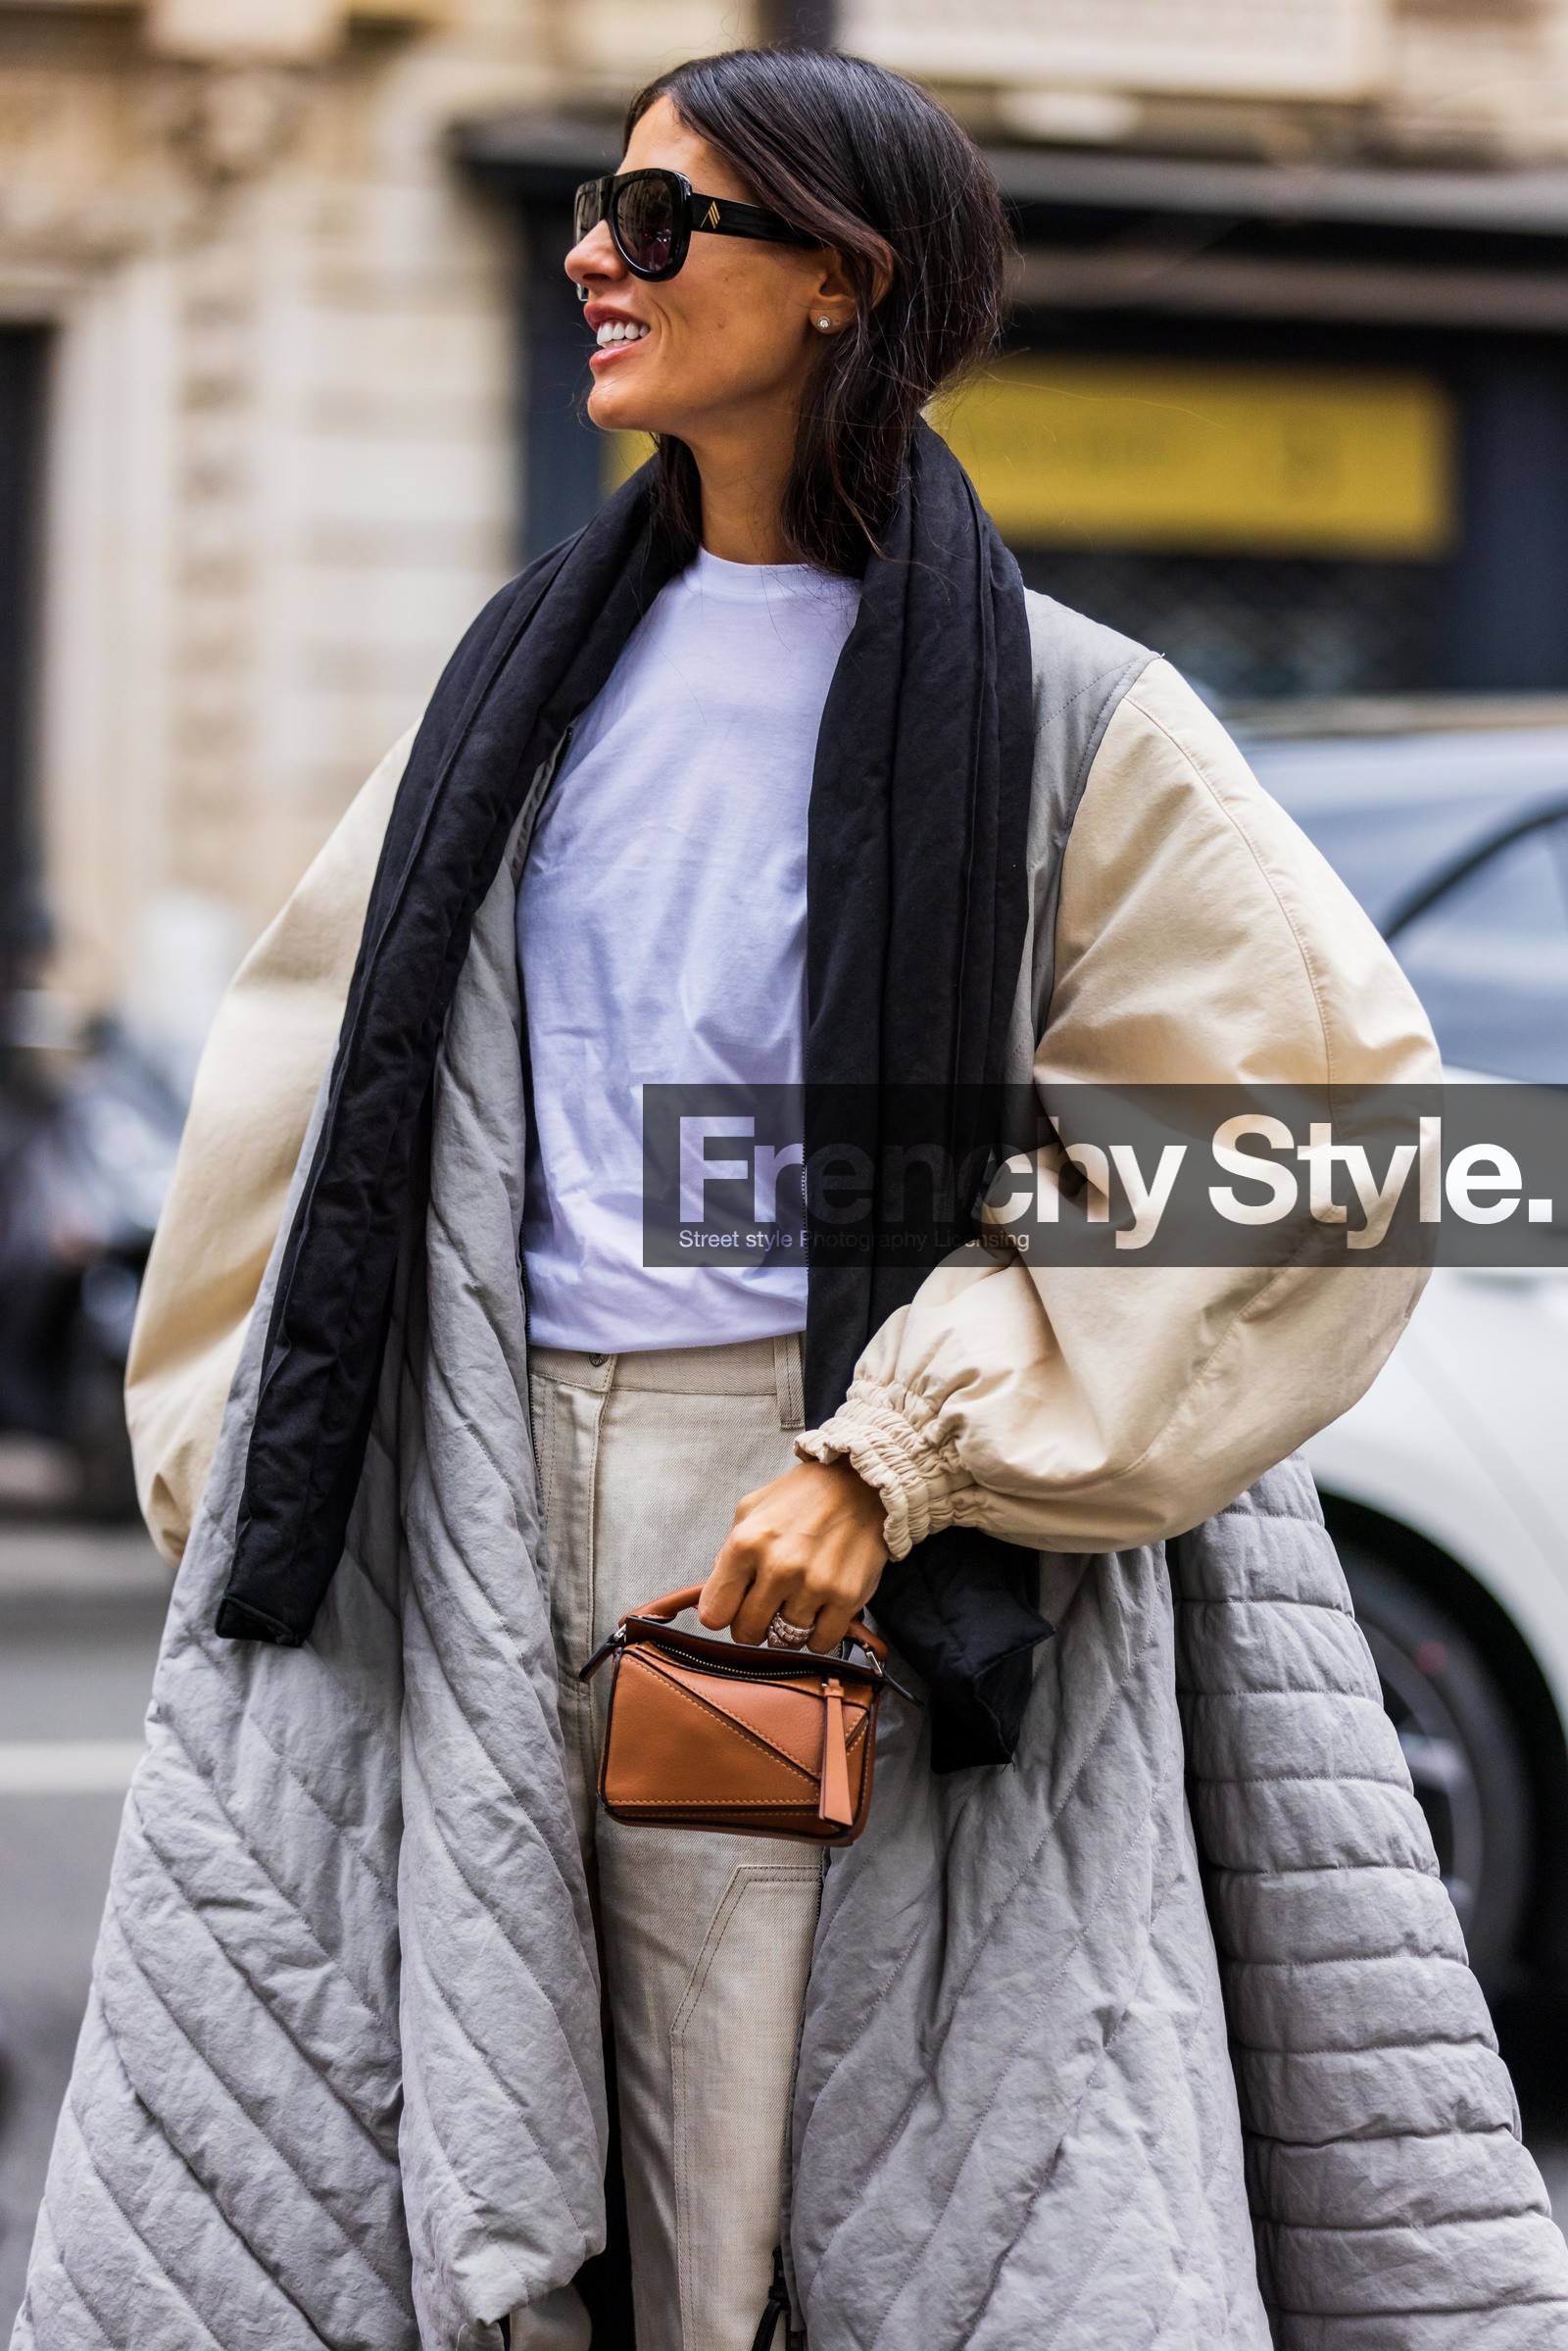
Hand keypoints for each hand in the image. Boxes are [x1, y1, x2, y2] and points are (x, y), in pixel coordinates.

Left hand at [699, 1456, 887, 1653]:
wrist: (863, 1485)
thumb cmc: (804, 1496)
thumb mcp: (752, 1509)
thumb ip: (728, 1552)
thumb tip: (716, 1593)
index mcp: (746, 1544)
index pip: (714, 1614)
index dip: (723, 1614)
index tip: (735, 1608)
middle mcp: (778, 1567)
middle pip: (747, 1633)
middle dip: (754, 1625)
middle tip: (768, 1608)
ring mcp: (814, 1584)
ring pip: (785, 1640)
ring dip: (789, 1628)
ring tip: (798, 1602)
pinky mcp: (846, 1597)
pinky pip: (821, 1643)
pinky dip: (818, 1635)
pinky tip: (820, 1612)